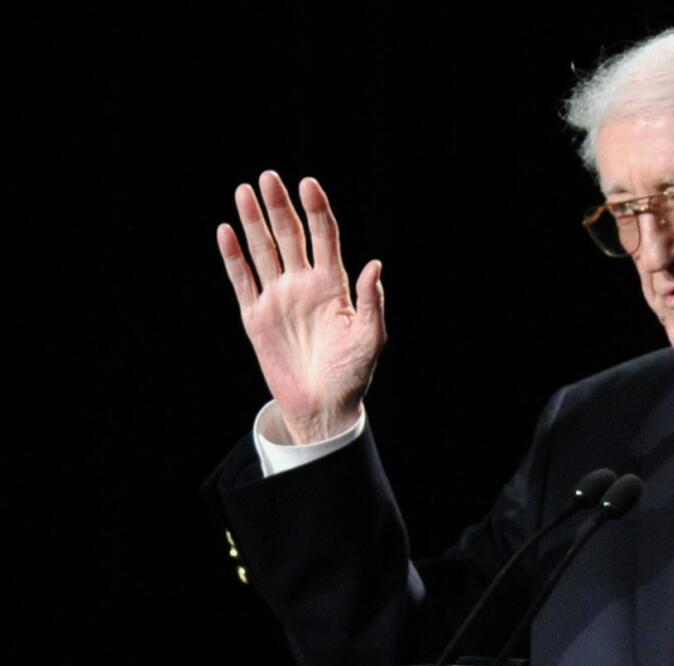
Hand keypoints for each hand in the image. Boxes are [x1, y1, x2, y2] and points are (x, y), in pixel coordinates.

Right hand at [216, 170, 385, 443]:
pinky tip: (226, 231)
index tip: (308, 184)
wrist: (324, 406)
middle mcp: (304, 284)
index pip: (325, 236)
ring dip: (253, 222)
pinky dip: (233, 257)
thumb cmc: (353, 372)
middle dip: (279, 206)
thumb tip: (374, 264)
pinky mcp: (256, 317)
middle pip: (290, 235)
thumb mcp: (370, 337)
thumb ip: (372, 301)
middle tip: (269, 177)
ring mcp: (279, 298)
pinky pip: (242, 281)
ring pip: (264, 251)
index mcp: (334, 284)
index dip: (317, 210)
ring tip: (244, 191)